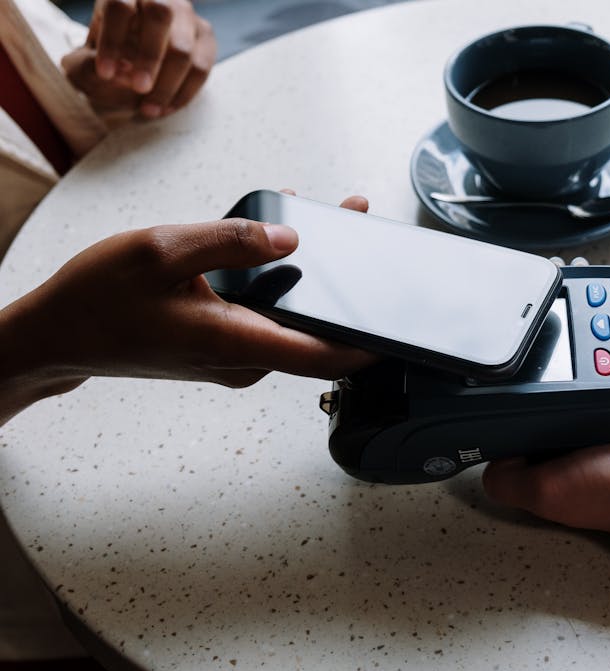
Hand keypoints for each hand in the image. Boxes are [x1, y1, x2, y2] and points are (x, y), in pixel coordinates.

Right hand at [0, 196, 373, 412]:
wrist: (58, 334)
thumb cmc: (98, 298)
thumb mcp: (162, 250)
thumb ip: (233, 240)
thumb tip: (291, 237)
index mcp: (233, 341)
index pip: (321, 355)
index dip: (366, 345)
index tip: (400, 326)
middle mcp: (242, 359)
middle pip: (311, 330)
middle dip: (340, 283)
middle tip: (356, 228)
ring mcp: (233, 358)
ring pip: (288, 320)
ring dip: (306, 276)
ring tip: (320, 221)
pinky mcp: (223, 350)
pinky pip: (265, 318)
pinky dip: (275, 283)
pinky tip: (271, 243)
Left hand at [62, 0, 215, 122]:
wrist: (132, 63)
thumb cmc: (107, 59)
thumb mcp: (85, 61)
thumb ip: (86, 66)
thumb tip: (118, 75)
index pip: (119, 6)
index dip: (113, 40)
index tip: (105, 74)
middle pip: (160, 15)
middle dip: (150, 56)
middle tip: (139, 89)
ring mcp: (186, 15)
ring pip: (185, 47)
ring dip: (168, 85)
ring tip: (149, 109)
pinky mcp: (205, 37)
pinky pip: (201, 68)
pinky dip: (183, 93)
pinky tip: (165, 108)